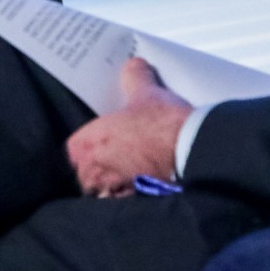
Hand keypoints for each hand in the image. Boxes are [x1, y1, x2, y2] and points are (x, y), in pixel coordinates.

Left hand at [65, 57, 193, 197]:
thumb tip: (133, 65)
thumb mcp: (146, 93)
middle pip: (88, 174)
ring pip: (105, 192)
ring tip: (132, 176)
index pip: (74, 150)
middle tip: (117, 159)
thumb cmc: (163, 124)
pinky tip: (146, 189)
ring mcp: (114, 191)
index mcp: (86, 145)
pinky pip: (127, 204)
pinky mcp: (137, 204)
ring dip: (115, 186)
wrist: (195, 151)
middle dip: (100, 169)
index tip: (101, 143)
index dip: (89, 146)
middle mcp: (93, 171)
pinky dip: (134, 198)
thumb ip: (134, 77)